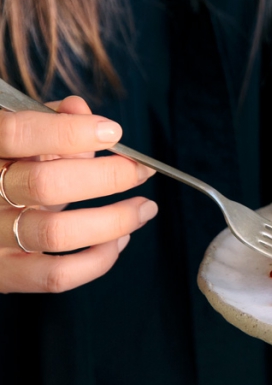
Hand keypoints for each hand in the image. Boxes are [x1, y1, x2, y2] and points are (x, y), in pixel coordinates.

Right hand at [0, 96, 156, 292]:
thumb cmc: (6, 172)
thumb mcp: (19, 143)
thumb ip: (47, 123)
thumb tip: (79, 109)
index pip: (18, 134)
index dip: (70, 132)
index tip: (113, 131)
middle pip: (46, 184)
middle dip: (106, 176)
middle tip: (140, 171)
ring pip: (57, 233)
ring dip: (115, 220)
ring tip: (144, 208)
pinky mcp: (5, 275)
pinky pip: (56, 275)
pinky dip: (98, 260)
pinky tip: (119, 240)